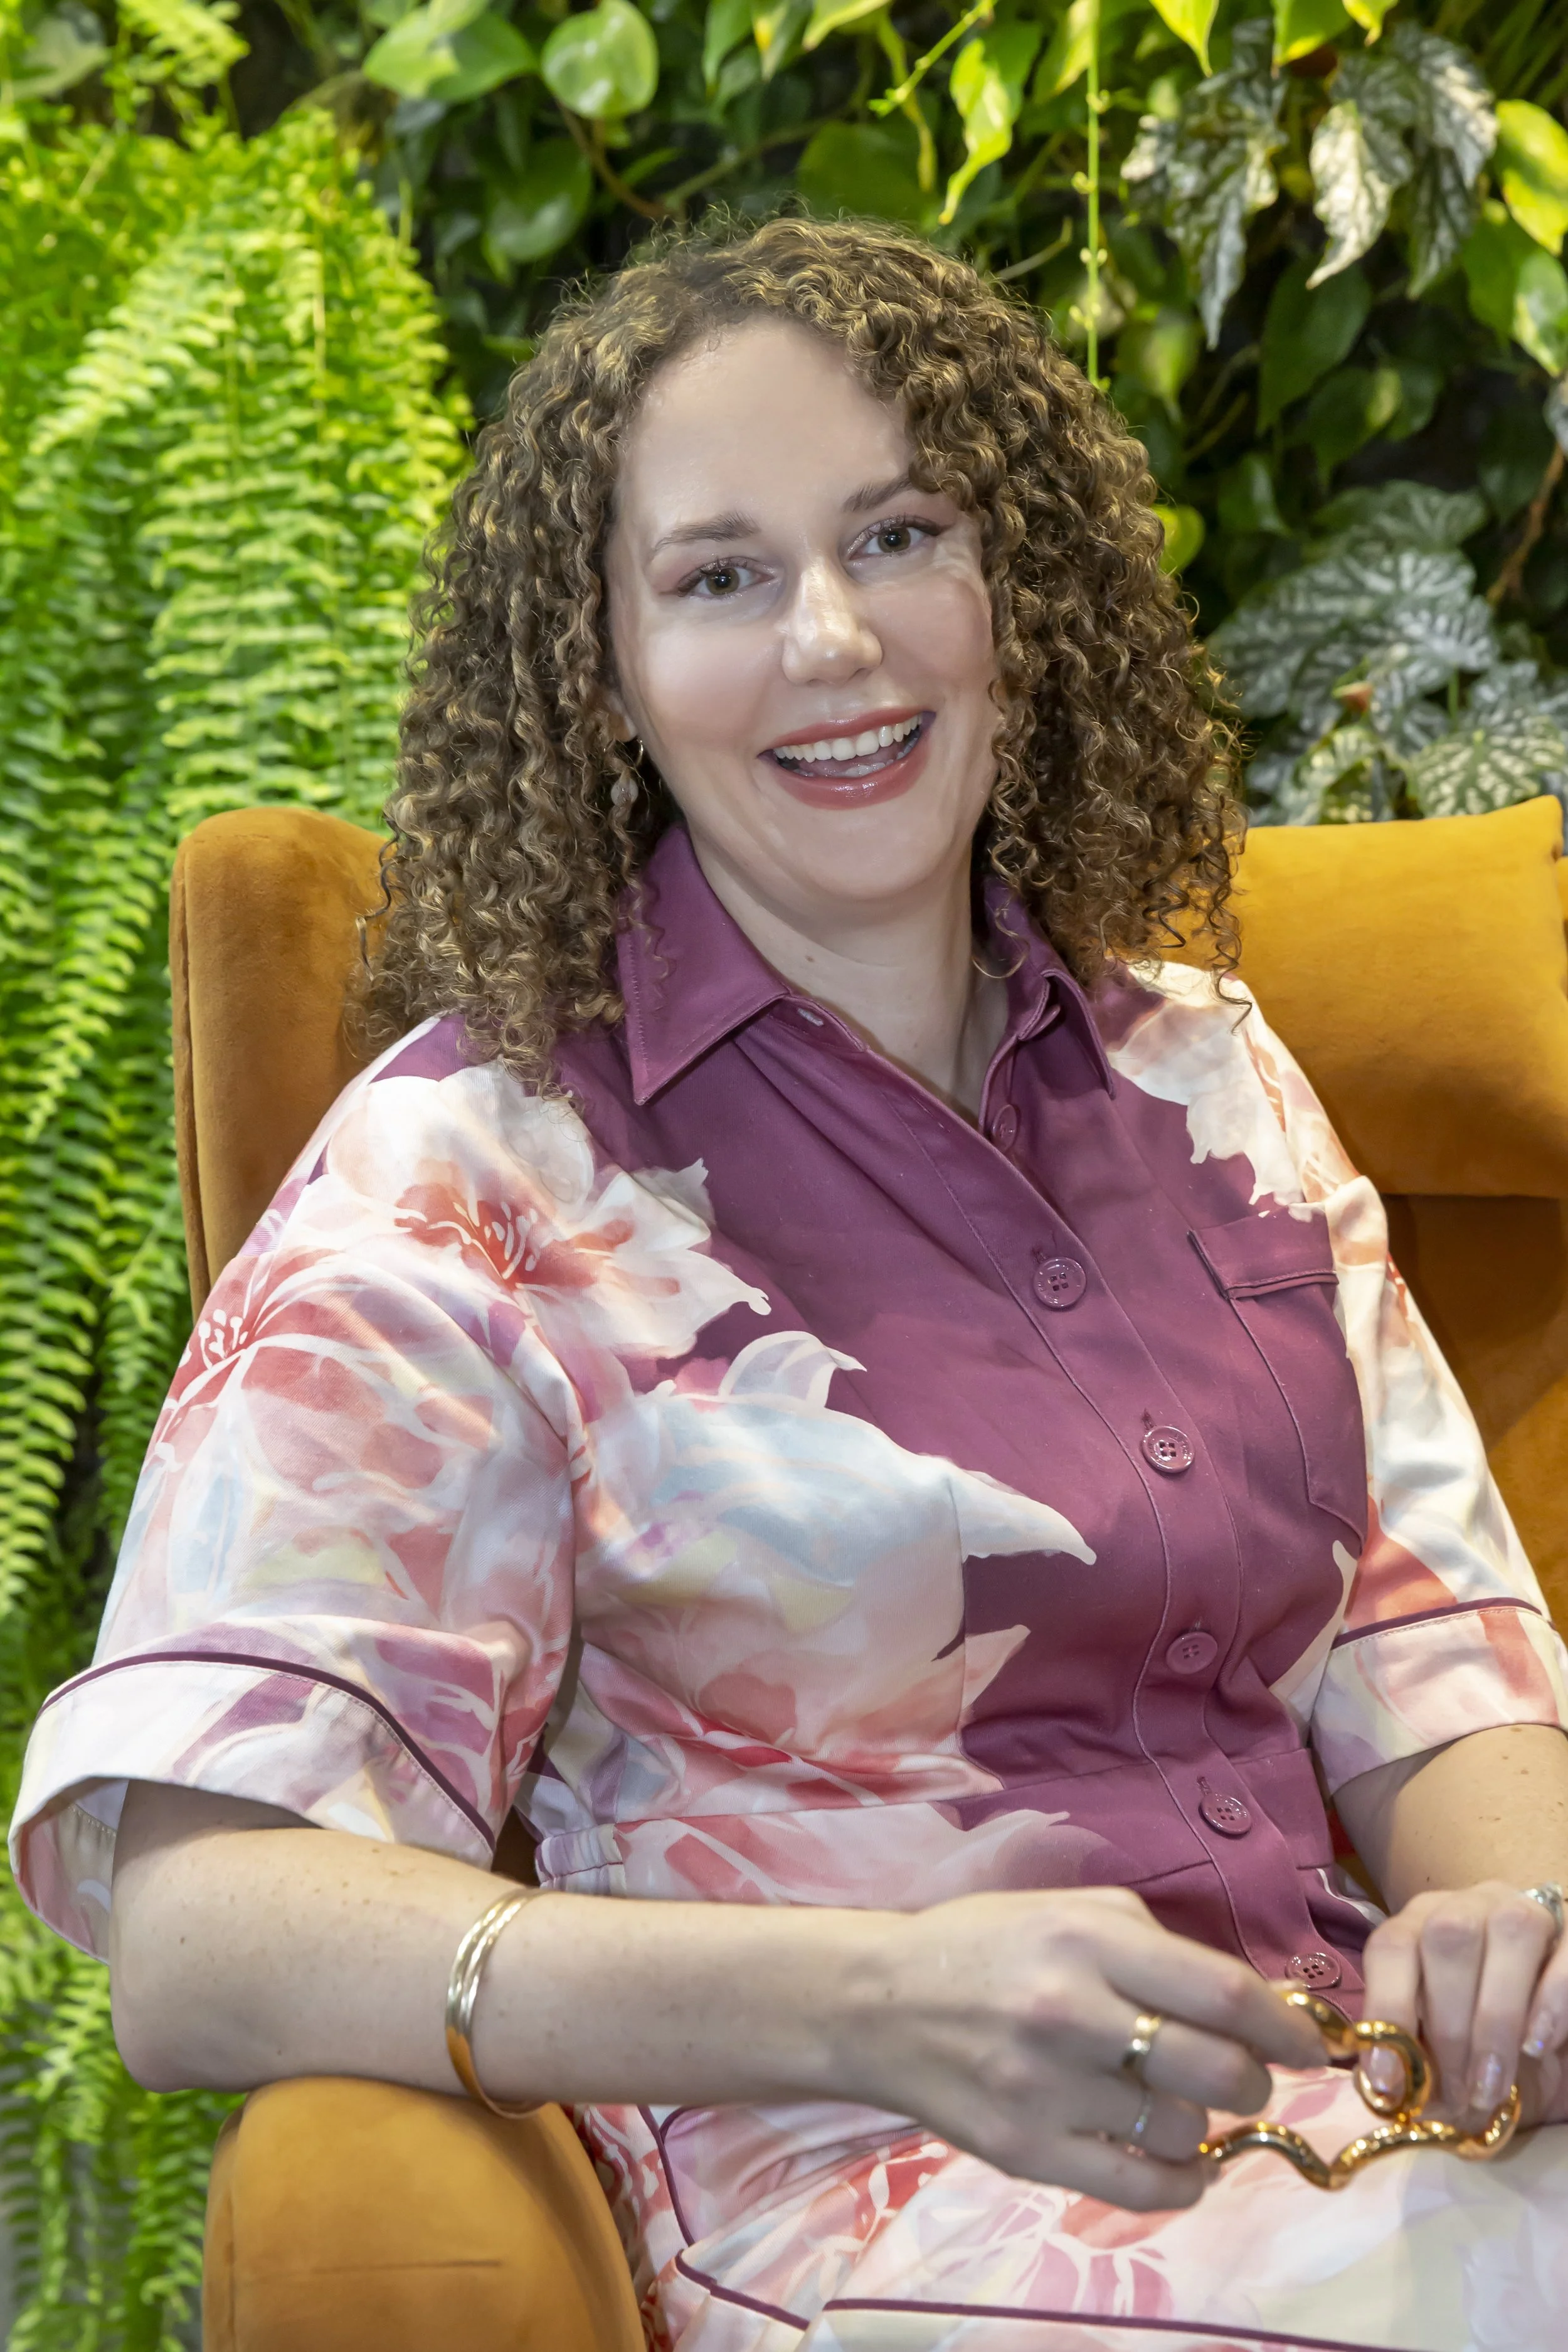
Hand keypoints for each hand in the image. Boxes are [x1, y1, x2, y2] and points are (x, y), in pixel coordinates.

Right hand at [848, 1887, 1324, 2210]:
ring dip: (1203, 2124)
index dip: (1285, 2027)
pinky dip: (1181, 2182)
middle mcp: (1072, 2015)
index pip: (1223, 1994)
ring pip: (1184, 2133)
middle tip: (1242, 2076)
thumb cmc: (986, 1946)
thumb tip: (1248, 2001)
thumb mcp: (1070, 1913)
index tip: (1311, 2045)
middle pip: (1218, 2071)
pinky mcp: (1027, 2154)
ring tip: (1175, 2103)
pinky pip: (1142, 2189)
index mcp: (1087, 1943)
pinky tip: (1174, 2160)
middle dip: (1254, 2081)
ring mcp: (1048, 2092)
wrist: (878, 2003)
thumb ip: (1156, 1949)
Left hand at [1361, 1881, 1567, 2127]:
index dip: (1386, 2009)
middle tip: (1457, 2094)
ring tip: (1491, 2085)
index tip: (1386, 2079)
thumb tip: (1391, 2094)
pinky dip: (1550, 2001)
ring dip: (1496, 2017)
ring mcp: (1523, 1910)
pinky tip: (1537, 2045)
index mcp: (1419, 1926)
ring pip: (1507, 1932)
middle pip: (1447, 1938)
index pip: (1392, 1947)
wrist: (1545, 2020)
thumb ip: (1420, 2057)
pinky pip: (1567, 1951)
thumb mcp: (1446, 2047)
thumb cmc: (1483, 2035)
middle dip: (1449, 2027)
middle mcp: (1467, 1906)